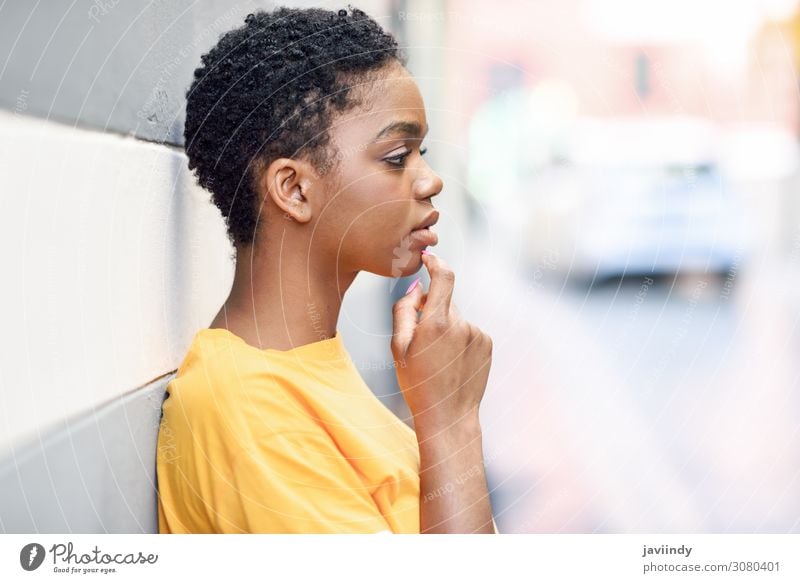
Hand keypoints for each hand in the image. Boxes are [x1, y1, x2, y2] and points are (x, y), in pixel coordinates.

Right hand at [391, 253, 492, 429]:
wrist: (448, 416)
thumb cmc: (417, 383)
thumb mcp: (398, 347)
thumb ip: (404, 310)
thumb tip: (416, 287)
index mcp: (437, 323)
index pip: (444, 276)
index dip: (435, 262)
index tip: (428, 258)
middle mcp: (461, 324)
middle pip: (445, 301)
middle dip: (432, 310)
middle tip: (421, 338)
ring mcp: (477, 334)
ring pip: (456, 317)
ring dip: (446, 327)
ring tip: (438, 358)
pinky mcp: (487, 343)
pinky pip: (469, 330)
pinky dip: (459, 338)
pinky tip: (452, 362)